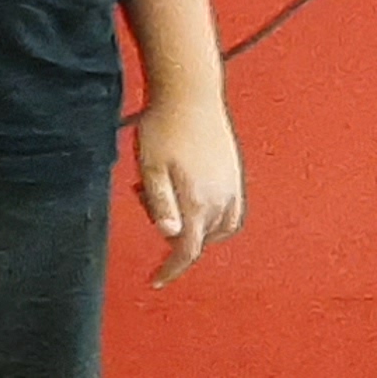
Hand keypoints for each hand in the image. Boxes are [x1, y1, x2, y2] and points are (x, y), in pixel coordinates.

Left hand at [136, 97, 246, 285]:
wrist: (191, 95)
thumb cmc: (164, 128)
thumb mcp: (150, 166)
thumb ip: (160, 203)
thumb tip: (170, 236)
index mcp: (197, 200)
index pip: (187, 250)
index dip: (171, 269)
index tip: (156, 281)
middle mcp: (221, 200)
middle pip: (197, 239)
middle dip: (171, 233)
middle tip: (142, 195)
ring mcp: (232, 189)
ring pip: (215, 229)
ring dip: (191, 226)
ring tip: (163, 191)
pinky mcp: (235, 178)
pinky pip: (230, 215)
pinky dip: (212, 221)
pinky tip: (191, 199)